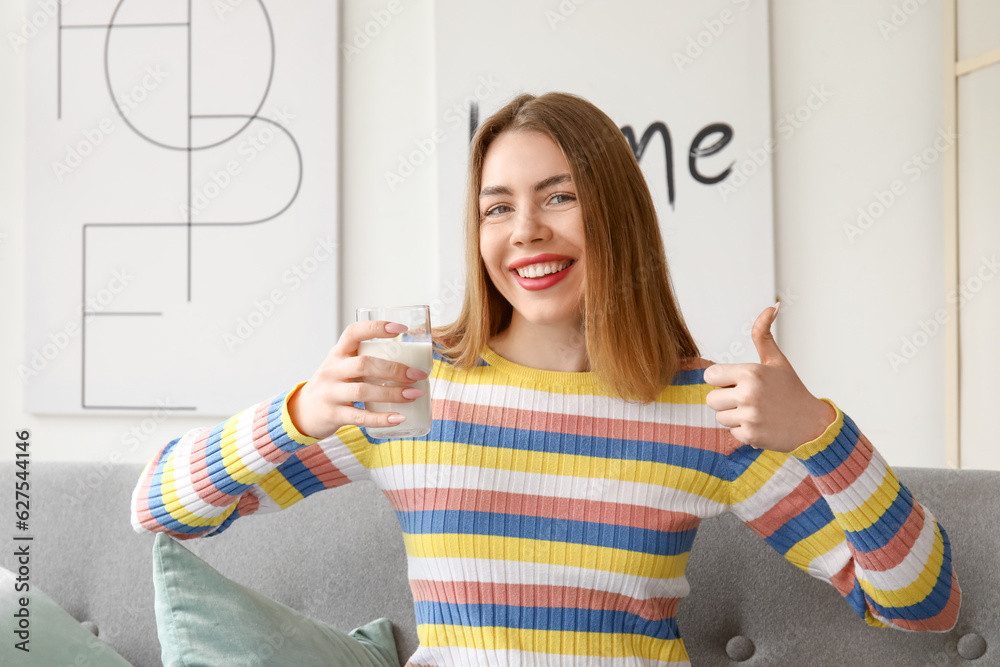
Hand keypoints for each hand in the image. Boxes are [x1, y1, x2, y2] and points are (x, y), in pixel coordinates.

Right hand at [287, 320, 428, 439]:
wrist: (302, 412)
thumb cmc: (334, 385)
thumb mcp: (343, 366)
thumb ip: (368, 361)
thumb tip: (411, 362)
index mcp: (338, 353)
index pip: (353, 332)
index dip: (376, 328)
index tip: (401, 329)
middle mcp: (332, 370)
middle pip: (364, 364)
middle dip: (394, 369)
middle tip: (418, 375)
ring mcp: (330, 392)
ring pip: (362, 390)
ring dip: (392, 393)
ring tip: (414, 394)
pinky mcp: (332, 414)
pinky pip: (359, 417)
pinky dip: (381, 418)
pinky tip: (399, 418)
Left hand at [703, 302, 835, 451]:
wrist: (812, 424)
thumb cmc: (790, 389)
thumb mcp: (776, 360)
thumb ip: (764, 334)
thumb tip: (772, 305)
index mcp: (750, 372)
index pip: (710, 376)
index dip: (721, 380)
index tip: (736, 382)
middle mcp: (748, 394)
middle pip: (711, 400)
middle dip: (725, 400)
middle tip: (747, 399)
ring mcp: (750, 416)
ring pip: (720, 417)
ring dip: (734, 416)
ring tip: (755, 411)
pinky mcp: (751, 435)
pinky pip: (731, 432)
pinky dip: (743, 430)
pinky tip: (761, 424)